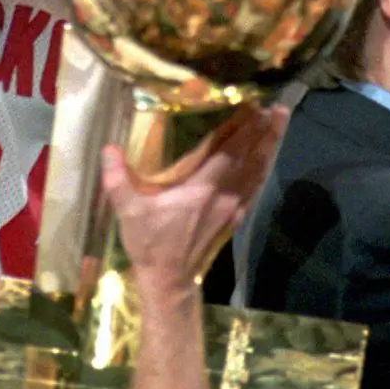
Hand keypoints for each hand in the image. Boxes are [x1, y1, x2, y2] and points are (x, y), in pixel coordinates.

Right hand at [101, 103, 287, 289]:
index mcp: (200, 190)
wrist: (169, 281)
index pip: (228, 154)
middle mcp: (223, 196)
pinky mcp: (235, 218)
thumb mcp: (128, 212)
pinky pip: (254, 188)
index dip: (243, 131)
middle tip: (279, 108)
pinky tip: (269, 157)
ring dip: (270, 147)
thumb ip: (117, 180)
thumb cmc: (150, 244)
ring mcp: (232, 209)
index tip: (255, 107)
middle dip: (265, 133)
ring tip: (281, 123)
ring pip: (257, 172)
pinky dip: (264, 169)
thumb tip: (108, 149)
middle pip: (250, 159)